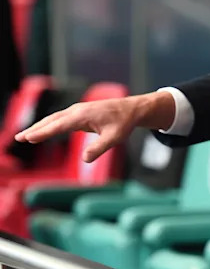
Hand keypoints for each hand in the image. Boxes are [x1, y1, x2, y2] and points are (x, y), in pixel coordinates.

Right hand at [14, 91, 175, 162]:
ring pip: (54, 119)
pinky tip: (43, 130)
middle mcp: (76, 111)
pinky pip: (60, 119)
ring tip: (25, 135)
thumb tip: (85, 159)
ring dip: (39, 126)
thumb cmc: (124, 123)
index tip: (29, 137)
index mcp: (83, 116)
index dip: (43, 132)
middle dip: (35, 129)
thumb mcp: (115, 138)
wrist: (132, 109)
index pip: (58, 126)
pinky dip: (49, 124)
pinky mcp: (79, 112)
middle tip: (18, 138)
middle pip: (51, 121)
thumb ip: (99, 148)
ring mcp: (77, 110)